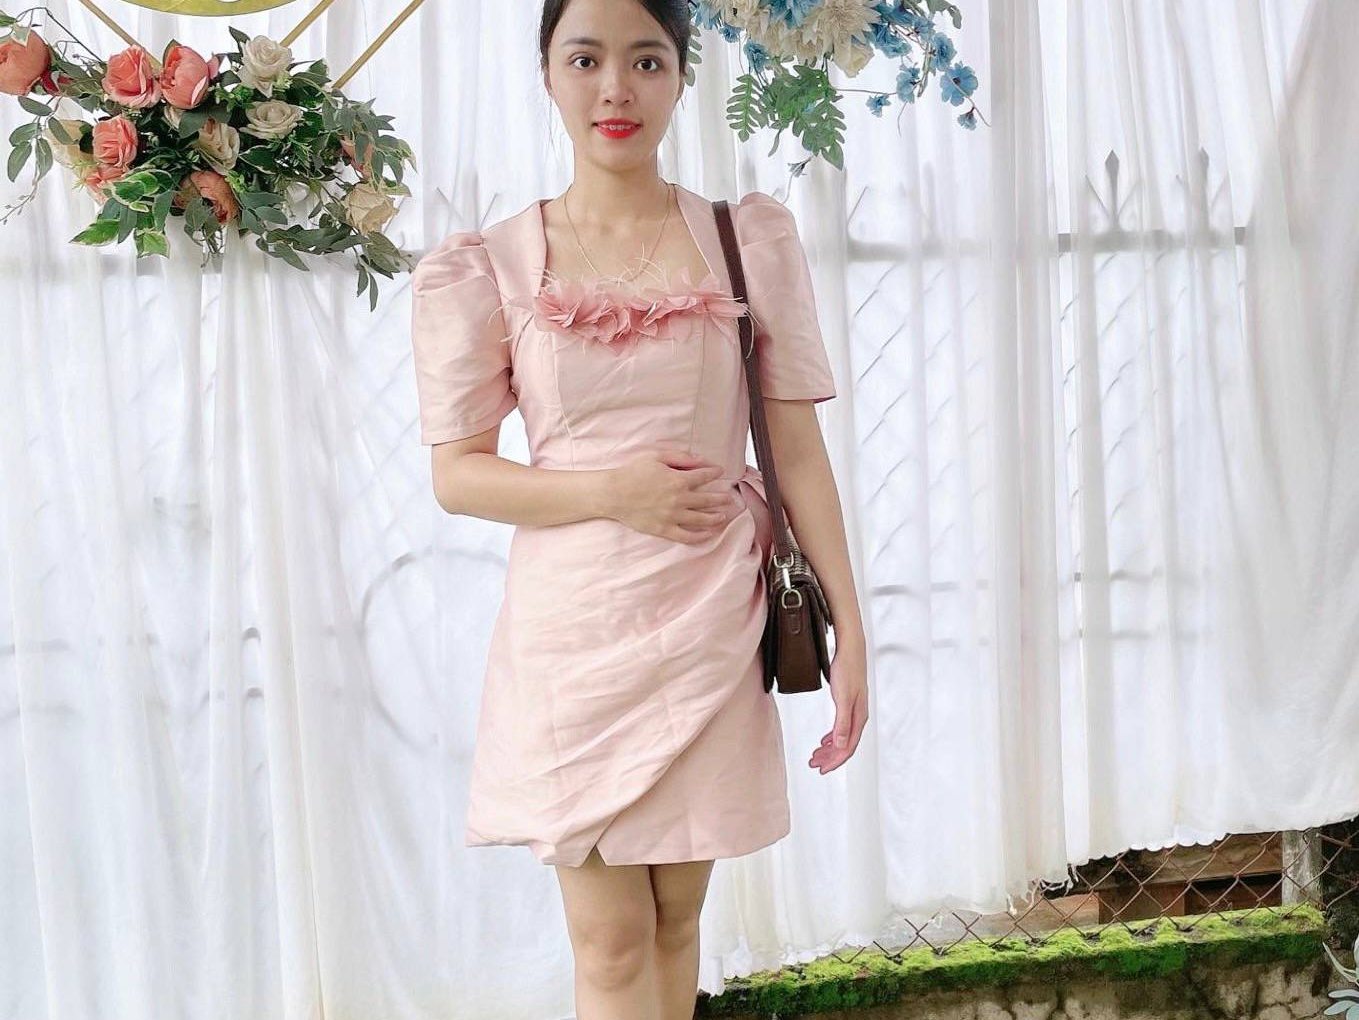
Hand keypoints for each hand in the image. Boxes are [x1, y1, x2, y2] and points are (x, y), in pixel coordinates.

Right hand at [605, 449, 745, 543]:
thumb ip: (680, 457)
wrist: (613, 493)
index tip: (720, 472)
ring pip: (702, 519)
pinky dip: (700, 536)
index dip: (714, 473)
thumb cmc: (632, 472)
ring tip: (723, 516)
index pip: (704, 476)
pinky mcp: (664, 529)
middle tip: (728, 498)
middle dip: (721, 498)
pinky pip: (687, 536)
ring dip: (715, 517)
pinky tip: (708, 534)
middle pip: (708, 500)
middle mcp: (679, 499)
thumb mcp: (656, 456)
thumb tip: (700, 459)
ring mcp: (673, 516)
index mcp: (679, 480)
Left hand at [809, 639, 867, 773]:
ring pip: (842, 737)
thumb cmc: (847, 670)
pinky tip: (824, 740)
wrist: (850, 649)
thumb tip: (842, 745)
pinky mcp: (848, 703)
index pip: (847, 748)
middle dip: (829, 757)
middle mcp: (858, 717)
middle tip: (813, 764)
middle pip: (844, 745)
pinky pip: (841, 727)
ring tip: (816, 755)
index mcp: (858, 718)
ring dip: (829, 748)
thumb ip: (842, 723)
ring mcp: (854, 710)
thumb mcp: (842, 698)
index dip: (835, 762)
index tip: (821, 770)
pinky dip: (832, 737)